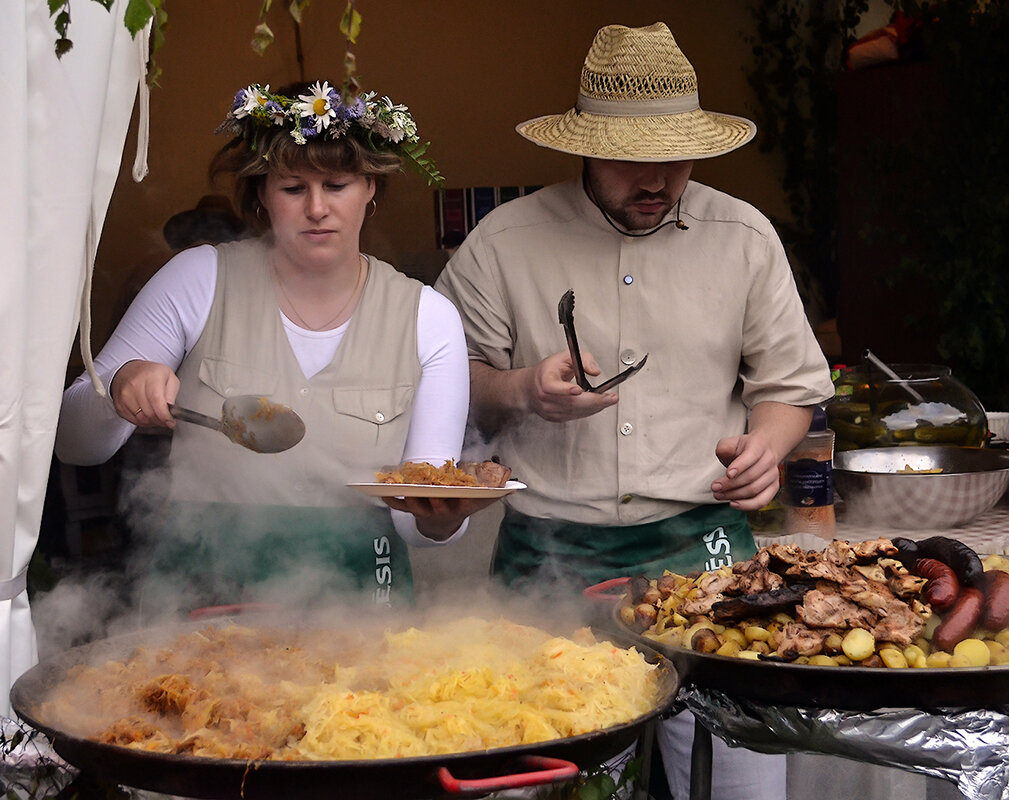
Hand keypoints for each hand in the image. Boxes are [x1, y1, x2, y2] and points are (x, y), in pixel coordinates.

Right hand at [110, 360, 180, 428]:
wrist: (130, 371)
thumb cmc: (152, 374)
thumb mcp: (169, 378)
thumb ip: (172, 395)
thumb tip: (171, 410)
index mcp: (151, 376)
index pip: (156, 400)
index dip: (164, 415)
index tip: (170, 422)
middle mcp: (135, 384)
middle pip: (149, 412)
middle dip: (160, 420)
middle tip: (166, 420)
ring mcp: (125, 394)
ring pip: (141, 418)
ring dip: (151, 422)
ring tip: (157, 417)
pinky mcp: (118, 403)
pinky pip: (132, 420)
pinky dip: (142, 422)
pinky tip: (147, 415)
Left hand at [380, 495, 506, 540]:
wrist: (443, 526)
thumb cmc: (464, 506)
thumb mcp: (481, 502)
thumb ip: (496, 493)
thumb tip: (515, 487)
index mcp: (460, 508)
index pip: (461, 503)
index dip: (459, 497)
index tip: (457, 490)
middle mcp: (443, 512)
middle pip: (437, 503)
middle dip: (432, 494)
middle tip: (426, 485)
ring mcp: (426, 512)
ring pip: (417, 505)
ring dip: (409, 495)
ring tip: (402, 484)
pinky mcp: (412, 511)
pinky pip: (401, 506)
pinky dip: (391, 500)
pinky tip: (382, 492)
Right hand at [526, 350, 618, 422]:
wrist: (530, 388)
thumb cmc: (547, 372)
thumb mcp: (564, 357)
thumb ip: (583, 359)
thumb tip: (595, 371)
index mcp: (545, 380)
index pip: (551, 387)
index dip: (565, 390)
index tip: (578, 389)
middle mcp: (545, 398)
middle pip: (570, 403)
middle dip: (594, 401)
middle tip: (611, 398)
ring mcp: (550, 410)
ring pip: (576, 411)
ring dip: (595, 407)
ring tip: (608, 400)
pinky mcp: (556, 418)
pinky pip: (576, 416)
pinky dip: (589, 410)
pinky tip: (597, 405)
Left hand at [710, 433, 780, 510]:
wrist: (763, 451)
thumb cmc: (743, 449)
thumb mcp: (732, 443)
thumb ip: (725, 446)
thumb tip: (721, 452)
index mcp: (759, 446)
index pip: (752, 456)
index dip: (740, 466)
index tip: (727, 474)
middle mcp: (769, 461)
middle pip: (750, 476)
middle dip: (730, 484)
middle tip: (714, 488)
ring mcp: (773, 475)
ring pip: (754, 490)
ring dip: (734, 495)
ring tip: (718, 495)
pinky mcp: (773, 488)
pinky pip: (762, 501)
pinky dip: (747, 505)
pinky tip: (733, 504)